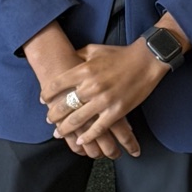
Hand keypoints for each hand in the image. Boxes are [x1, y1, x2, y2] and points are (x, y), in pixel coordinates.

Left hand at [22, 22, 115, 157]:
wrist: (147, 60)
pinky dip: (88, 136)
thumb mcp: (95, 50)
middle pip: (64, 105)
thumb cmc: (120, 54)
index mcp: (84, 70)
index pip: (57, 85)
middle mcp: (91, 86)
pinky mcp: (117, 111)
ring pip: (78, 119)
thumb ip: (78, 55)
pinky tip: (80, 141)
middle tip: (49, 120)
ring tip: (59, 133)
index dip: (47, 94)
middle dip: (53, 115)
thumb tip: (67, 59)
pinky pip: (98, 128)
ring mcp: (104, 100)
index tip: (44, 100)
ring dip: (65, 129)